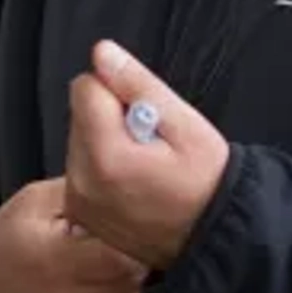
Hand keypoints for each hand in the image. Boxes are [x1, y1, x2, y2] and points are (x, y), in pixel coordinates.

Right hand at [0, 178, 148, 292]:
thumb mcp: (30, 202)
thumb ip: (77, 190)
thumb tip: (119, 180)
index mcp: (60, 261)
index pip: (127, 249)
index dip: (138, 227)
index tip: (136, 211)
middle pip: (142, 274)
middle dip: (145, 248)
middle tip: (139, 227)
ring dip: (144, 273)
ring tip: (129, 250)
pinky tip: (119, 275)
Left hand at [64, 40, 230, 271]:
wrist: (212, 240)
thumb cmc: (206, 183)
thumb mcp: (186, 125)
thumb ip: (138, 85)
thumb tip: (102, 52)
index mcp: (106, 155)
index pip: (86, 86)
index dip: (118, 90)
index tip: (145, 114)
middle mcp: (83, 180)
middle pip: (79, 113)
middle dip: (110, 116)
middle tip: (150, 141)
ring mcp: (79, 201)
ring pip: (79, 139)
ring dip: (105, 140)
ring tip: (144, 163)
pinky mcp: (80, 213)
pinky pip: (80, 168)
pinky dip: (101, 166)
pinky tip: (132, 180)